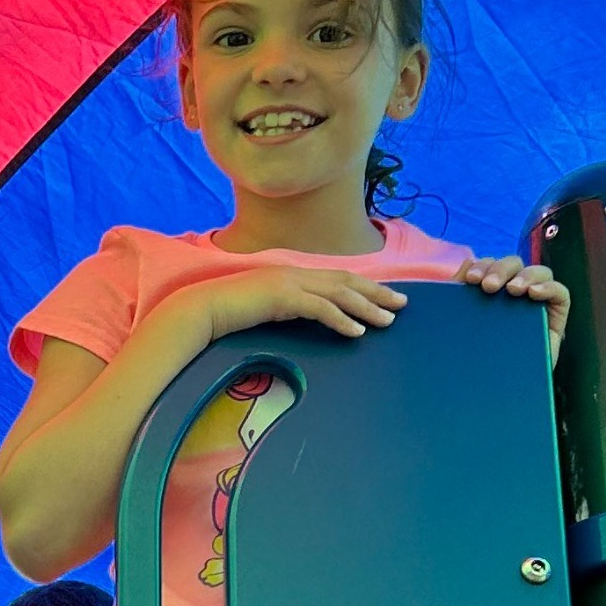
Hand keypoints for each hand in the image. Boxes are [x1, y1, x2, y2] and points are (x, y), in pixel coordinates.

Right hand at [165, 266, 407, 344]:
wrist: (202, 308)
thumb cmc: (228, 311)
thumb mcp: (265, 306)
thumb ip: (287, 307)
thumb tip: (305, 316)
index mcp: (293, 274)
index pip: (337, 278)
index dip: (365, 286)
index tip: (386, 296)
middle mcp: (295, 273)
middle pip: (347, 281)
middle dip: (377, 293)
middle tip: (403, 304)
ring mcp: (289, 283)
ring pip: (339, 294)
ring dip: (367, 307)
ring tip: (387, 321)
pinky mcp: (282, 297)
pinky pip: (320, 309)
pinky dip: (342, 320)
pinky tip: (356, 332)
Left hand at [458, 254, 570, 364]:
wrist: (490, 393)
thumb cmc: (472, 359)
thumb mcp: (460, 324)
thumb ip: (457, 294)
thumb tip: (465, 262)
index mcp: (492, 293)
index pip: (492, 266)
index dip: (484, 266)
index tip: (470, 280)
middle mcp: (515, 297)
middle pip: (515, 265)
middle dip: (500, 269)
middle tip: (487, 286)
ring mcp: (537, 306)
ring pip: (538, 273)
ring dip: (524, 275)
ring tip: (512, 290)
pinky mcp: (556, 319)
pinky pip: (561, 294)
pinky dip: (549, 287)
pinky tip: (534, 293)